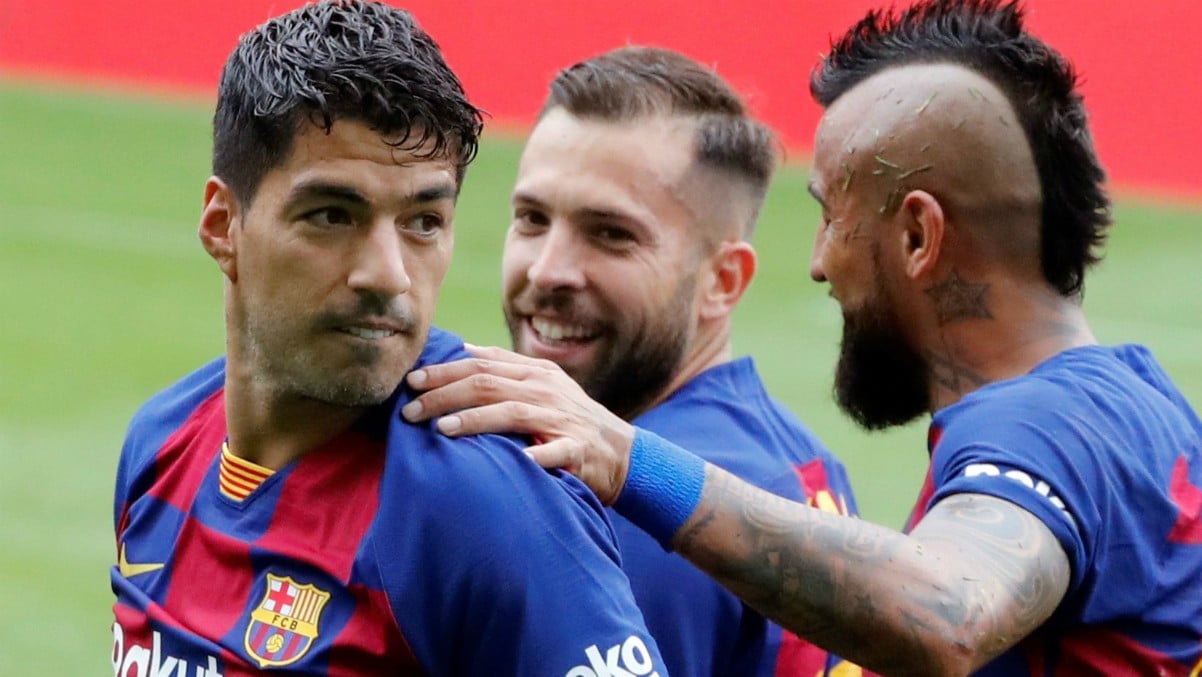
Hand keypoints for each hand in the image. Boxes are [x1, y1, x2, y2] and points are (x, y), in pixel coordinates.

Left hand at [402, 344, 635, 503]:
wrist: (621, 453)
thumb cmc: (568, 421)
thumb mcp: (540, 387)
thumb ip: (504, 371)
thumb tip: (459, 353)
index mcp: (534, 373)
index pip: (481, 364)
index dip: (444, 371)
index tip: (411, 381)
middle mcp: (545, 390)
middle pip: (488, 385)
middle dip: (444, 395)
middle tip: (410, 410)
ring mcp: (562, 418)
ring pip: (512, 412)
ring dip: (475, 419)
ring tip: (442, 429)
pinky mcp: (578, 449)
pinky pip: (554, 451)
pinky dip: (535, 456)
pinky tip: (514, 462)